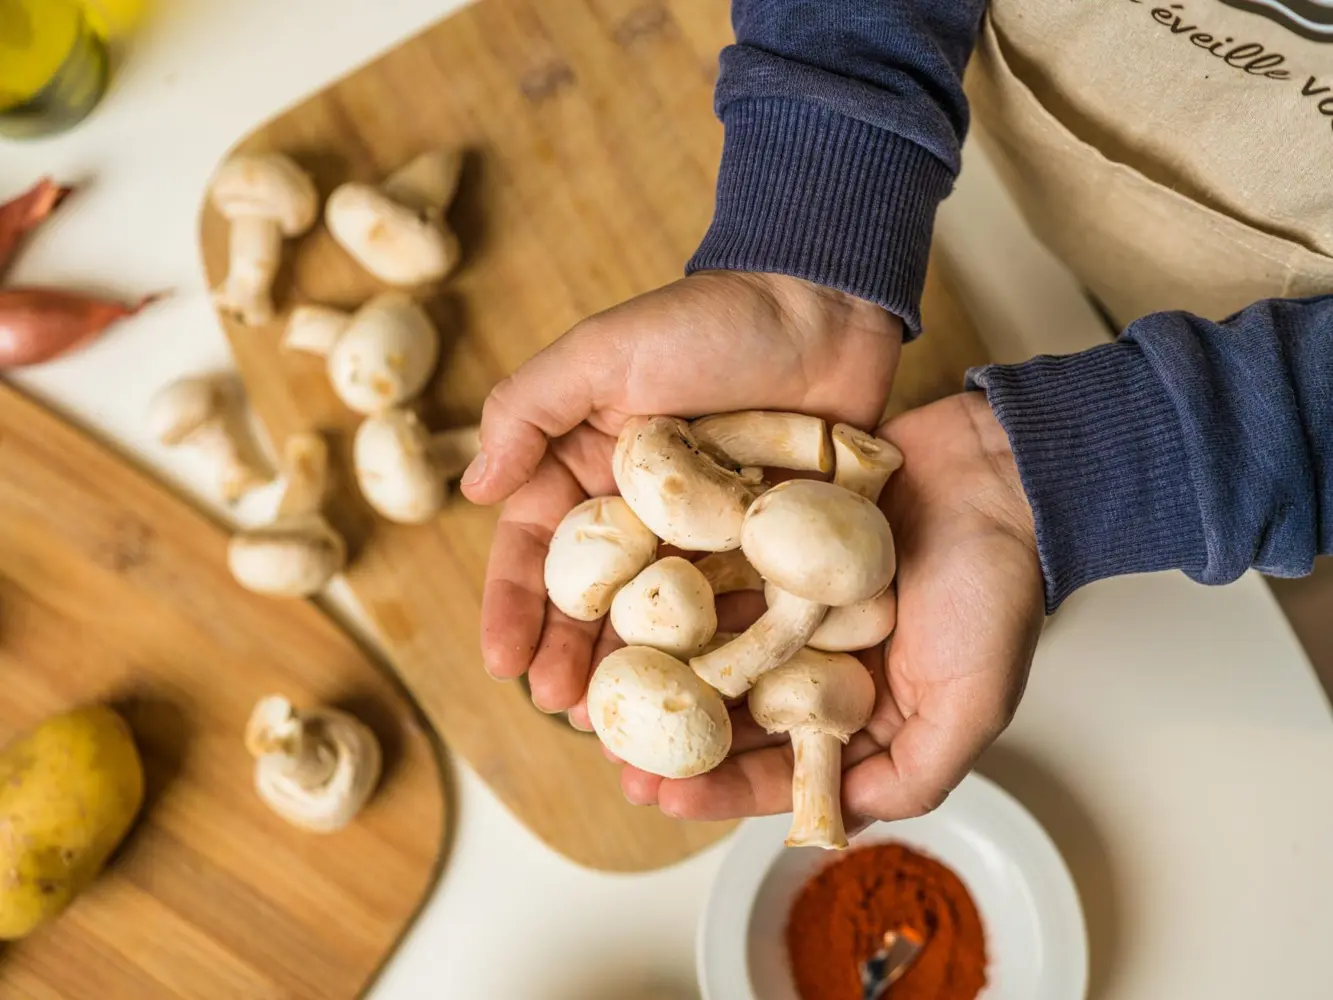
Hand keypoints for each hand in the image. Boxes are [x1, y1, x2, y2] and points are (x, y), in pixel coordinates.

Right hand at [463, 271, 900, 711]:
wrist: (822, 307)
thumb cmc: (707, 321)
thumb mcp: (601, 353)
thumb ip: (527, 409)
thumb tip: (470, 487)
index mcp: (589, 473)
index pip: (538, 551)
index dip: (515, 607)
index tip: (501, 661)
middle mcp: (642, 517)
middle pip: (597, 604)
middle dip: (574, 658)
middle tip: (566, 710)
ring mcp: (707, 542)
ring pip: (664, 623)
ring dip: (642, 677)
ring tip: (628, 727)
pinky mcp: (769, 552)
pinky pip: (741, 614)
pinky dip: (724, 659)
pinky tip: (713, 703)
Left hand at [617, 392, 1044, 825]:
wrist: (999, 470)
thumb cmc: (997, 587)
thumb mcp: (972, 704)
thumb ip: (912, 776)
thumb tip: (834, 825)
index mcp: (862, 707)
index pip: (781, 764)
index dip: (723, 788)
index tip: (664, 798)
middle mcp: (819, 658)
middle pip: (734, 710)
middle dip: (675, 738)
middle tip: (613, 755)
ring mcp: (793, 600)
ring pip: (715, 643)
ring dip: (663, 667)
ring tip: (602, 686)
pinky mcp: (777, 542)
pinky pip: (718, 570)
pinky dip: (678, 589)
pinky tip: (627, 606)